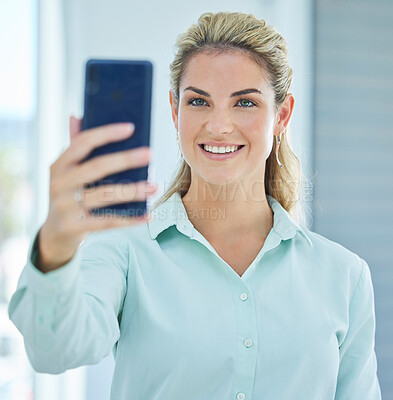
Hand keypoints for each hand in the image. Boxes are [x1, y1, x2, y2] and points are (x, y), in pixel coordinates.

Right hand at [37, 116, 156, 271]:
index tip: (131, 127)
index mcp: (59, 165)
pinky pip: (108, 222)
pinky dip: (130, 219)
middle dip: (125, 160)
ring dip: (133, 190)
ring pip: (105, 195)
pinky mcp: (74, 227)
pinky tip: (148, 215)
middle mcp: (59, 184)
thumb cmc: (69, 196)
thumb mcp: (67, 173)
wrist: (54, 234)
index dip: (106, 133)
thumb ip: (75, 147)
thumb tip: (77, 116)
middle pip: (96, 167)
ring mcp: (65, 206)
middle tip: (150, 154)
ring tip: (155, 186)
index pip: (82, 143)